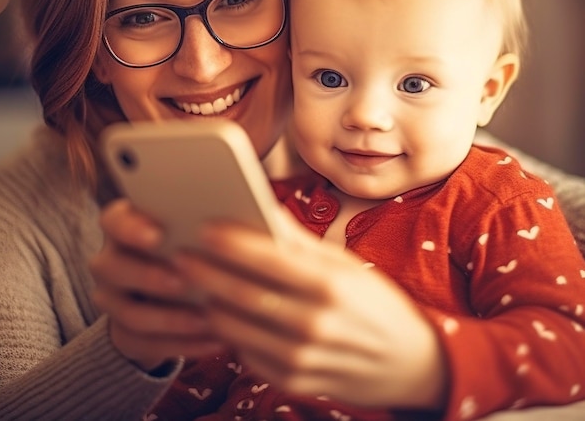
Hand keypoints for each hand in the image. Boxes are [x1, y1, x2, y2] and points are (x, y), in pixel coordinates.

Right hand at [89, 198, 223, 370]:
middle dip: (149, 276)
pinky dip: (183, 344)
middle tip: (183, 282)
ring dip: (170, 318)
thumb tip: (235, 219)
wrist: (167, 291)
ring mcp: (112, 301)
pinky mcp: (123, 335)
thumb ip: (200, 227)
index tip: (157, 235)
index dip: (130, 228)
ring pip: (130, 313)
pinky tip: (214, 340)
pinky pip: (147, 344)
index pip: (113, 221)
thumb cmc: (189, 245)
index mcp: (123, 226)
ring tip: (206, 319)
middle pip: (113, 268)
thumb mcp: (191, 231)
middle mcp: (110, 261)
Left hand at [175, 209, 447, 409]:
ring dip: (209, 302)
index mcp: (330, 284)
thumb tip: (263, 209)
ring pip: (236, 327)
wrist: (411, 362)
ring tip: (191, 281)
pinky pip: (247, 354)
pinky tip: (218, 312)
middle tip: (179, 253)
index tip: (204, 226)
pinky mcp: (294, 382)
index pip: (268, 258)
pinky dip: (229, 332)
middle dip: (205, 271)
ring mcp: (303, 358)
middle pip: (242, 293)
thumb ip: (301, 240)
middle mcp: (314, 322)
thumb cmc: (376, 302)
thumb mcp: (346, 264)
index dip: (231, 241)